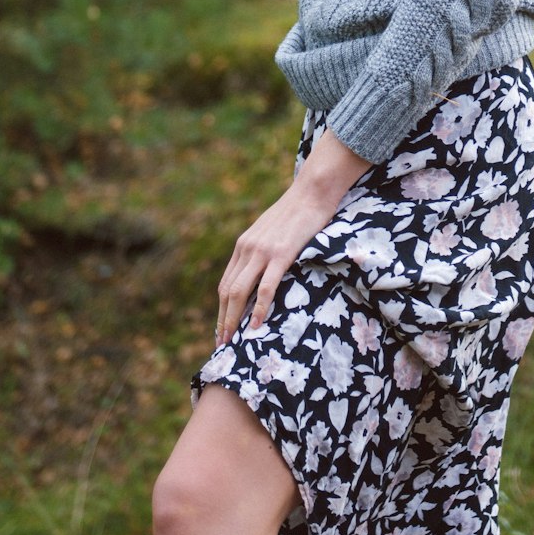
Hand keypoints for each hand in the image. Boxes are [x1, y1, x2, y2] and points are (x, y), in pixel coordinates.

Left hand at [215, 126, 371, 343]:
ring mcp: (262, 252)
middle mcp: (247, 249)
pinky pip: (265, 287)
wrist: (312, 191)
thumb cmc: (298, 212)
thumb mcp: (272, 231)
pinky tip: (257, 324)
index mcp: (243, 245)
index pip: (226, 283)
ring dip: (233, 319)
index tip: (222, 328)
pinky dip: (259, 308)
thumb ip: (263, 249)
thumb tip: (263, 270)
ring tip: (233, 340)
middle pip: (227, 291)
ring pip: (239, 292)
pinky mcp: (281, 254)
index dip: (222, 308)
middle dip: (222, 319)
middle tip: (222, 343)